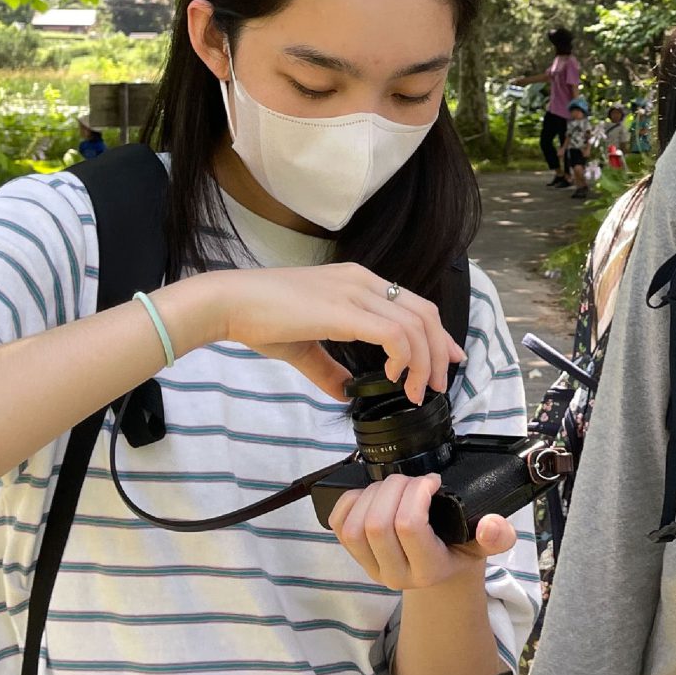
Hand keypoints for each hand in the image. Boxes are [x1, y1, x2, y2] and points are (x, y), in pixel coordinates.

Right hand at [171, 263, 463, 401]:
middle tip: (437, 383)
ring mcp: (355, 291)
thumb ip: (328, 368)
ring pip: (415, 324)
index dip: (437, 334)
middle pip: (424, 313)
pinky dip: (403, 357)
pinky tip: (392, 376)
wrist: (229, 302)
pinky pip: (394, 332)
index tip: (446, 360)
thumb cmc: (259, 317)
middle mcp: (362, 281)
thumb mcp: (303, 345)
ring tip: (415, 390)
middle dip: (439, 351)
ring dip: (423, 362)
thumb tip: (343, 393)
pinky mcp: (344, 309)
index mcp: (356, 282)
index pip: (412, 304)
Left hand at [326, 472, 515, 589]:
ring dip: (373, 494)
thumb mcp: (485, 545)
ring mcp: (371, 567)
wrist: (440, 572)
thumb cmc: (460, 550)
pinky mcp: (355, 556)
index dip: (416, 493)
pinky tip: (372, 494)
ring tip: (395, 486)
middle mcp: (396, 574)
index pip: (409, 526)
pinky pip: (339, 525)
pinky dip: (350, 501)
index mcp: (429, 570)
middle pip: (377, 523)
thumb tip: (492, 524)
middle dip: (395, 488)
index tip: (433, 482)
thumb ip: (497, 535)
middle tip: (414, 480)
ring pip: (355, 525)